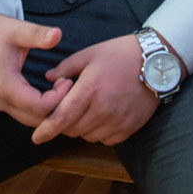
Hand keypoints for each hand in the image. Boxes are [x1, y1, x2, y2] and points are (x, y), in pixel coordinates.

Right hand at [0, 15, 68, 128]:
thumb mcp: (17, 29)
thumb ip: (37, 34)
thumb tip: (57, 34)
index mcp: (6, 86)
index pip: (39, 107)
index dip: (59, 98)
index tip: (68, 80)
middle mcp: (3, 101)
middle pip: (37, 120)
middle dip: (58, 107)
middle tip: (70, 85)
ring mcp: (2, 104)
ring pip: (32, 121)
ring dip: (51, 110)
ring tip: (62, 87)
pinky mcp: (5, 103)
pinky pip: (27, 115)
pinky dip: (43, 110)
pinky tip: (53, 93)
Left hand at [30, 34, 160, 145]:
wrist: (157, 63)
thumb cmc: (121, 54)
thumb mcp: (89, 54)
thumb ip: (65, 68)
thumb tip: (48, 79)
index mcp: (90, 89)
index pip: (62, 118)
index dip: (46, 130)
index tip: (36, 137)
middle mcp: (103, 109)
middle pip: (72, 129)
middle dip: (62, 123)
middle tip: (65, 109)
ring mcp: (117, 122)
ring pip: (87, 136)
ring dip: (80, 127)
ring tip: (85, 109)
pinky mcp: (128, 129)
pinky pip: (104, 139)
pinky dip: (97, 131)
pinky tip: (101, 115)